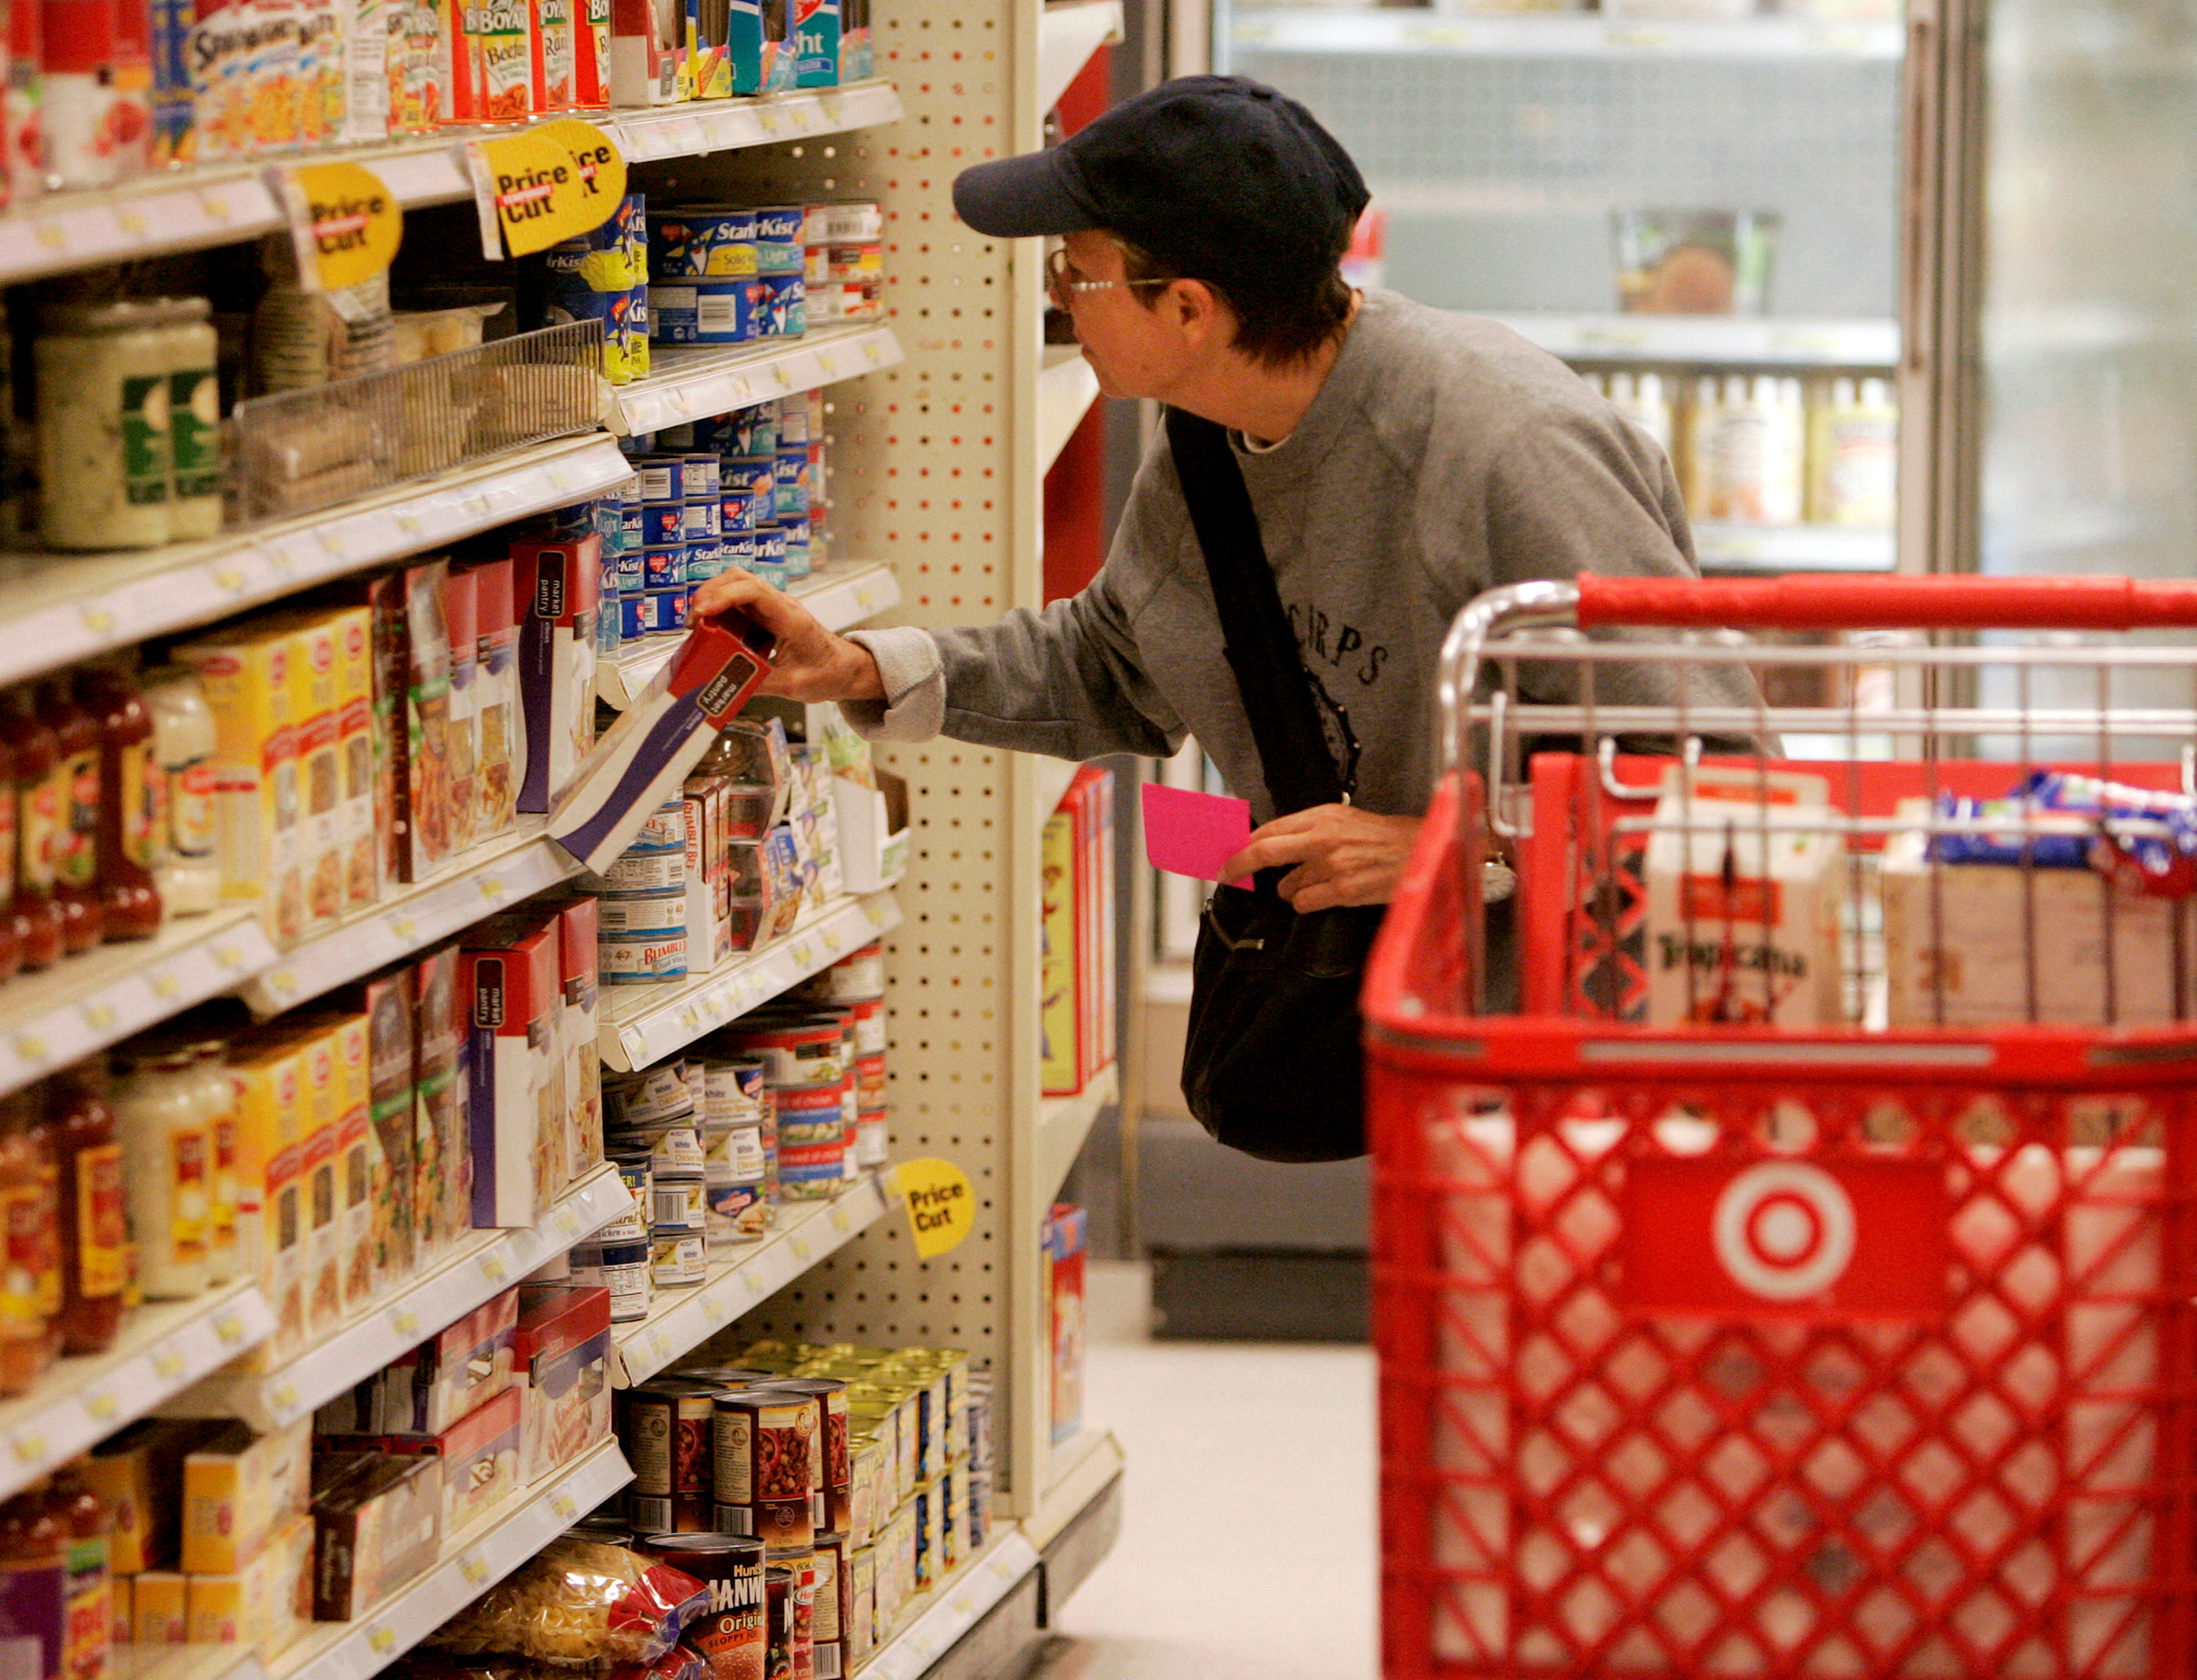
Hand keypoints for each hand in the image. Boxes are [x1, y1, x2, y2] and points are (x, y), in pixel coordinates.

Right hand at [689, 570, 883, 703]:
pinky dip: (718, 611)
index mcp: (790, 617)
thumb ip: (758, 683)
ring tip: (696, 625)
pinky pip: (737, 603)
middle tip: (693, 620)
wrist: (845, 669)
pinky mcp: (765, 616)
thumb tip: (722, 684)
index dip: (723, 597)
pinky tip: (709, 630)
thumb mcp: (792, 685)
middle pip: (739, 578)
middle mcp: (779, 605)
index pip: (753, 591)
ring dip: (711, 599)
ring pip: (735, 586)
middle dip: (710, 593)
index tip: (702, 613)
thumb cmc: (827, 672)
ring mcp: (772, 607)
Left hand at [1220, 804, 1421, 912]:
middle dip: (1238, 864)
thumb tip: (1277, 844)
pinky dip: (1308, 903)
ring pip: (1286, 885)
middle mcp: (1323, 838)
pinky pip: (1304, 903)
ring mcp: (1332, 865)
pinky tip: (1326, 896)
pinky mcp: (1343, 890)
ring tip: (1316, 883)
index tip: (1231, 853)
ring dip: (1291, 889)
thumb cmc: (1387, 837)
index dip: (1244, 844)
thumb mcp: (1346, 820)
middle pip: (1264, 851)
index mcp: (1322, 816)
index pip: (1269, 829)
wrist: (1422, 851)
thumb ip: (1311, 829)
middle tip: (1227, 874)